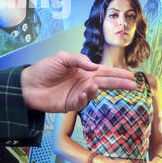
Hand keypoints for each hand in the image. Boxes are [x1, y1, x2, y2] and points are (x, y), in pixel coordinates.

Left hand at [19, 52, 136, 113]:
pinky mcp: (70, 105)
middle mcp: (85, 82)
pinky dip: (85, 98)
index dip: (119, 73)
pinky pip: (82, 103)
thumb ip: (79, 59)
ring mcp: (79, 94)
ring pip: (95, 93)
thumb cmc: (44, 69)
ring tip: (93, 85)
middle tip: (133, 85)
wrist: (28, 84)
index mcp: (85, 71)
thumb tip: (95, 66)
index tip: (132, 75)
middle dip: (120, 83)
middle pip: (106, 83)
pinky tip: (84, 92)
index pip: (106, 71)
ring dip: (97, 90)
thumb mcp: (62, 58)